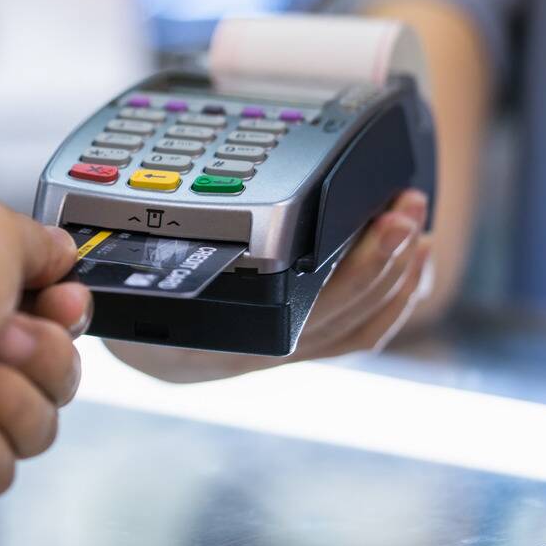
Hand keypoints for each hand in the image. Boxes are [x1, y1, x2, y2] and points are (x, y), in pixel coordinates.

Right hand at [106, 190, 432, 382]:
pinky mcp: (302, 342)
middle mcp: (268, 346)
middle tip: (407, 205)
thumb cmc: (135, 308)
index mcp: (235, 330)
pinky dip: (394, 300)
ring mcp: (290, 349)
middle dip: (390, 255)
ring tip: (416, 226)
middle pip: (350, 310)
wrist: (140, 353)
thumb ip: (154, 240)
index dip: (363, 268)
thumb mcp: (129, 275)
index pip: (318, 305)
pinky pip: (359, 333)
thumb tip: (149, 192)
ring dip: (400, 275)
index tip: (386, 220)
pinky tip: (408, 265)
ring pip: (361, 325)